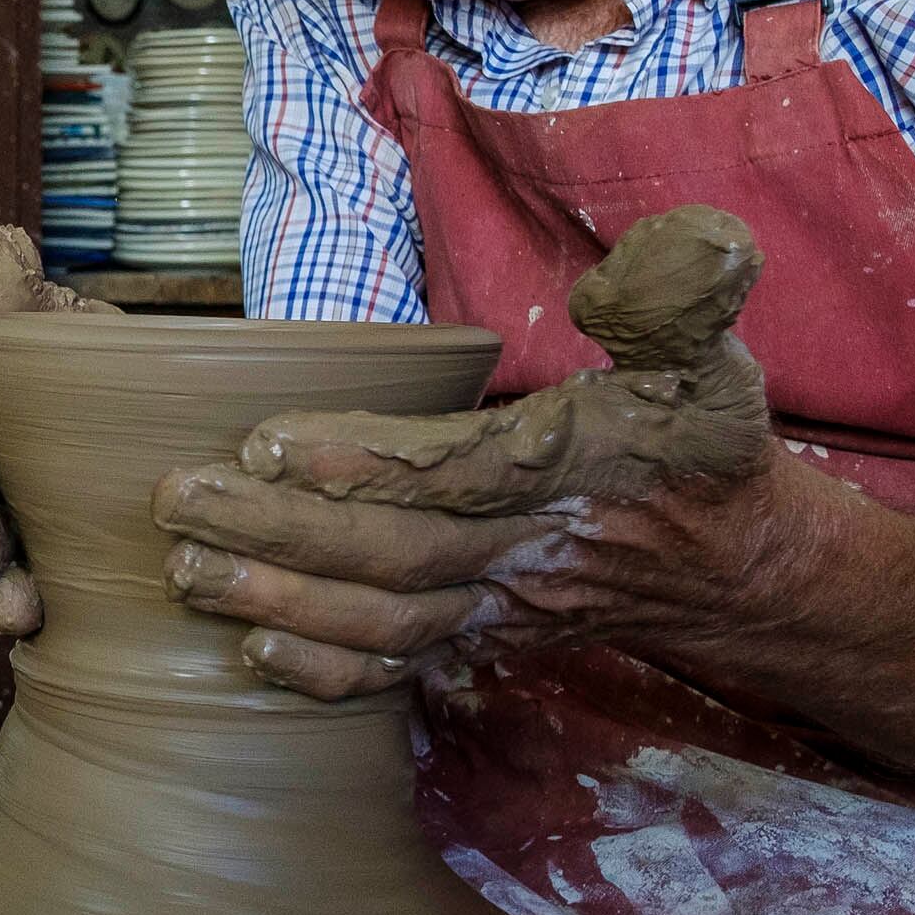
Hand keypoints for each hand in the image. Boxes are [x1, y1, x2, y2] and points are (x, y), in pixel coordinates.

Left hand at [154, 206, 776, 698]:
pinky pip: (401, 668)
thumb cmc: (702, 449)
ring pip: (385, 621)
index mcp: (573, 470)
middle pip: (394, 554)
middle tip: (179, 502)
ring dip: (281, 601)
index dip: (362, 463)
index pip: (456, 471)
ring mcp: (501, 608)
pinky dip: (325, 670)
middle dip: (279, 535)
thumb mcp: (716, 362)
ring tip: (186, 572)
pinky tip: (250, 649)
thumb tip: (680, 244)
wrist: (736, 568)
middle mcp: (529, 551)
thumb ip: (683, 299)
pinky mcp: (483, 639)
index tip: (268, 442)